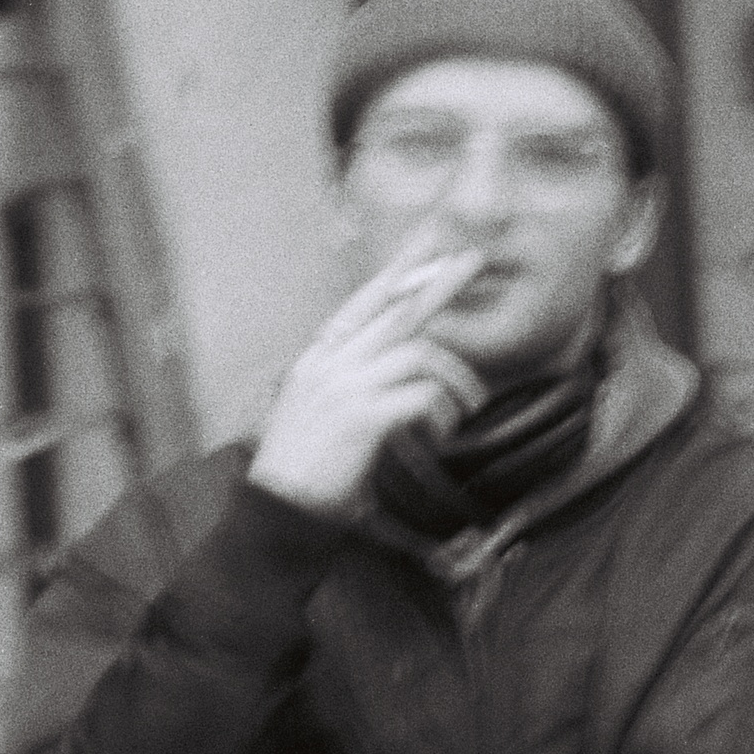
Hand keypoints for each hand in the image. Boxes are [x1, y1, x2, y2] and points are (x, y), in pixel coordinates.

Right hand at [245, 241, 489, 518]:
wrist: (280, 511)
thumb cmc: (307, 469)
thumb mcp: (320, 410)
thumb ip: (352, 380)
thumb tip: (399, 361)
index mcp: (319, 359)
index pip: (364, 301)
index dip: (399, 270)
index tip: (428, 241)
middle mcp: (329, 364)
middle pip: (396, 309)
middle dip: (438, 282)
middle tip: (473, 259)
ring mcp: (344, 387)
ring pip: (419, 353)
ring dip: (455, 377)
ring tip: (469, 402)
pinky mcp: (361, 417)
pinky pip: (422, 395)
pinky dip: (442, 410)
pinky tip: (443, 430)